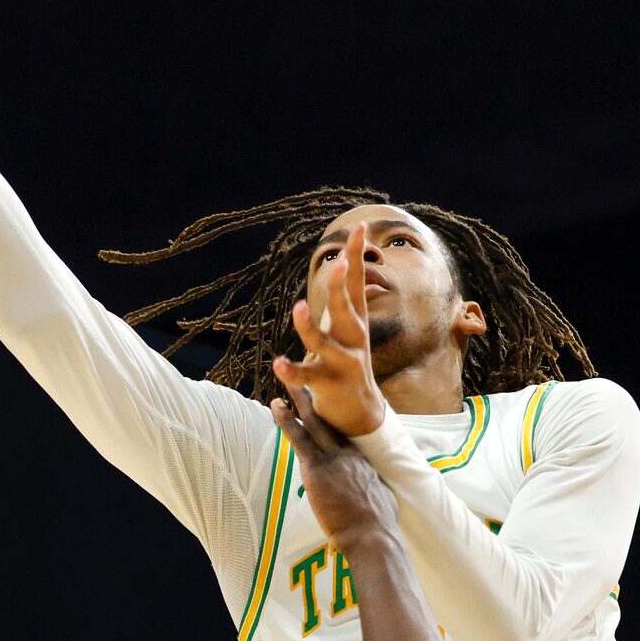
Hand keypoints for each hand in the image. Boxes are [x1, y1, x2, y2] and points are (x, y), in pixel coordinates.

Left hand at [270, 383, 397, 547]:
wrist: (372, 534)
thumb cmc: (378, 525)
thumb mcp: (381, 499)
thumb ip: (371, 490)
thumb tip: (374, 496)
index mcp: (360, 461)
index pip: (343, 435)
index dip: (333, 420)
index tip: (326, 407)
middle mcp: (347, 454)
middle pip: (330, 420)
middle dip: (318, 399)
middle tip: (308, 380)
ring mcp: (332, 458)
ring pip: (313, 422)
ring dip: (299, 400)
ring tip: (288, 382)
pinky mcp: (317, 468)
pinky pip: (298, 437)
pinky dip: (286, 419)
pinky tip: (276, 406)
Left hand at [273, 225, 386, 436]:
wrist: (360, 413)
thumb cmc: (347, 363)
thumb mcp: (347, 329)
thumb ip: (344, 299)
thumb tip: (344, 264)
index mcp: (355, 322)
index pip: (358, 283)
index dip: (357, 256)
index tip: (359, 227)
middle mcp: (354, 339)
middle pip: (346, 309)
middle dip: (340, 289)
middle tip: (336, 265)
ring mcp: (343, 362)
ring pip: (325, 342)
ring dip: (310, 326)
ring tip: (298, 307)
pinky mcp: (329, 384)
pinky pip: (307, 376)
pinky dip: (292, 371)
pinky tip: (278, 363)